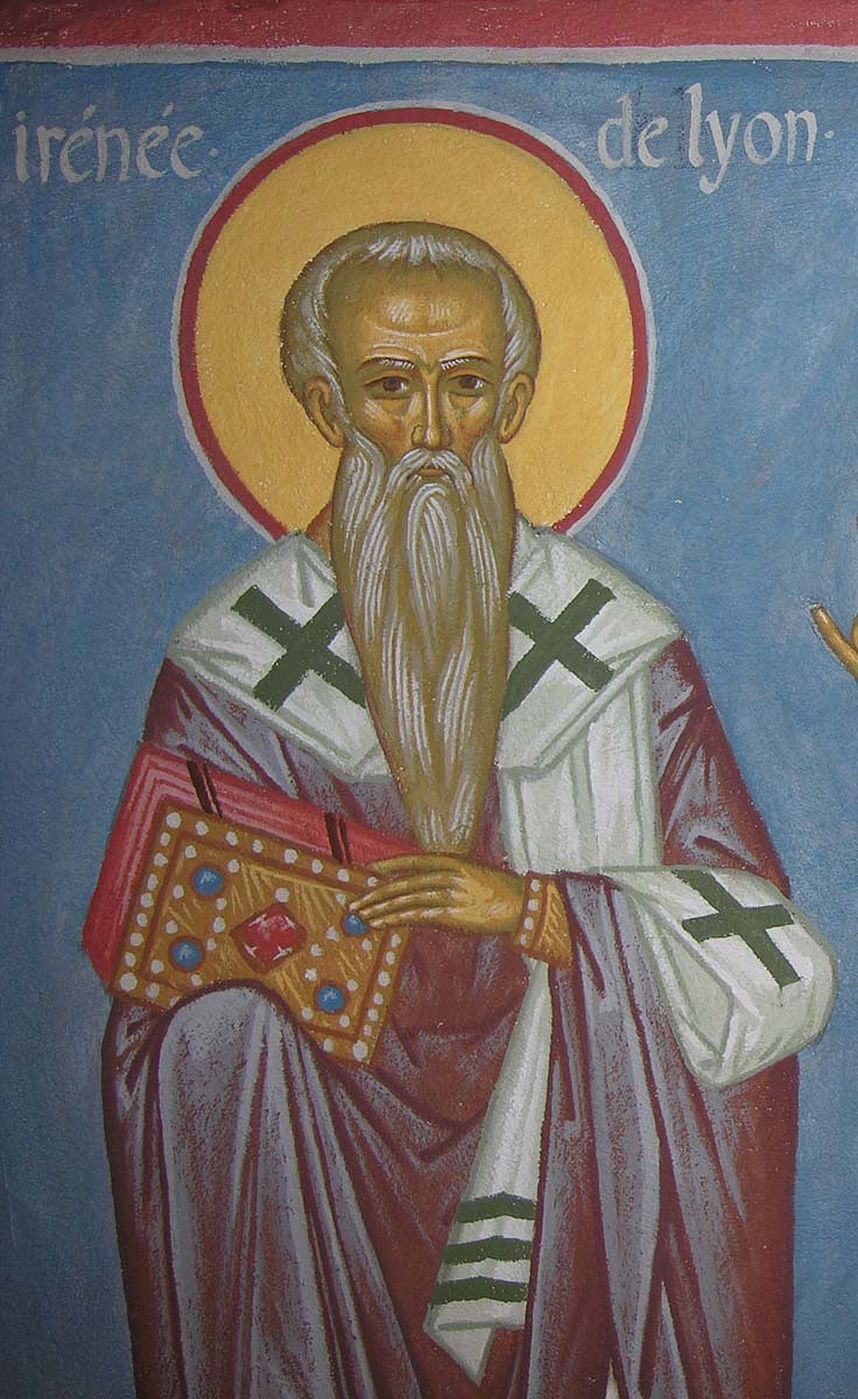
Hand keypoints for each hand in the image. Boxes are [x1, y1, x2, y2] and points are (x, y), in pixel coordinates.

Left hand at [348, 854, 524, 937]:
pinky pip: (416, 918)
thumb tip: (416, 889)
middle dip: (375, 893)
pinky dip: (395, 920)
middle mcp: (447, 875)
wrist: (522, 906)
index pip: (412, 861)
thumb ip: (445, 878)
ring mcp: (449, 895)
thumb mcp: (471, 874)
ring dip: (380, 910)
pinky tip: (381, 924)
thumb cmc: (498, 891)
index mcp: (452, 860)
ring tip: (362, 917)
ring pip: (405, 902)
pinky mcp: (451, 916)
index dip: (387, 865)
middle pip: (402, 884)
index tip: (367, 871)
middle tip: (355, 902)